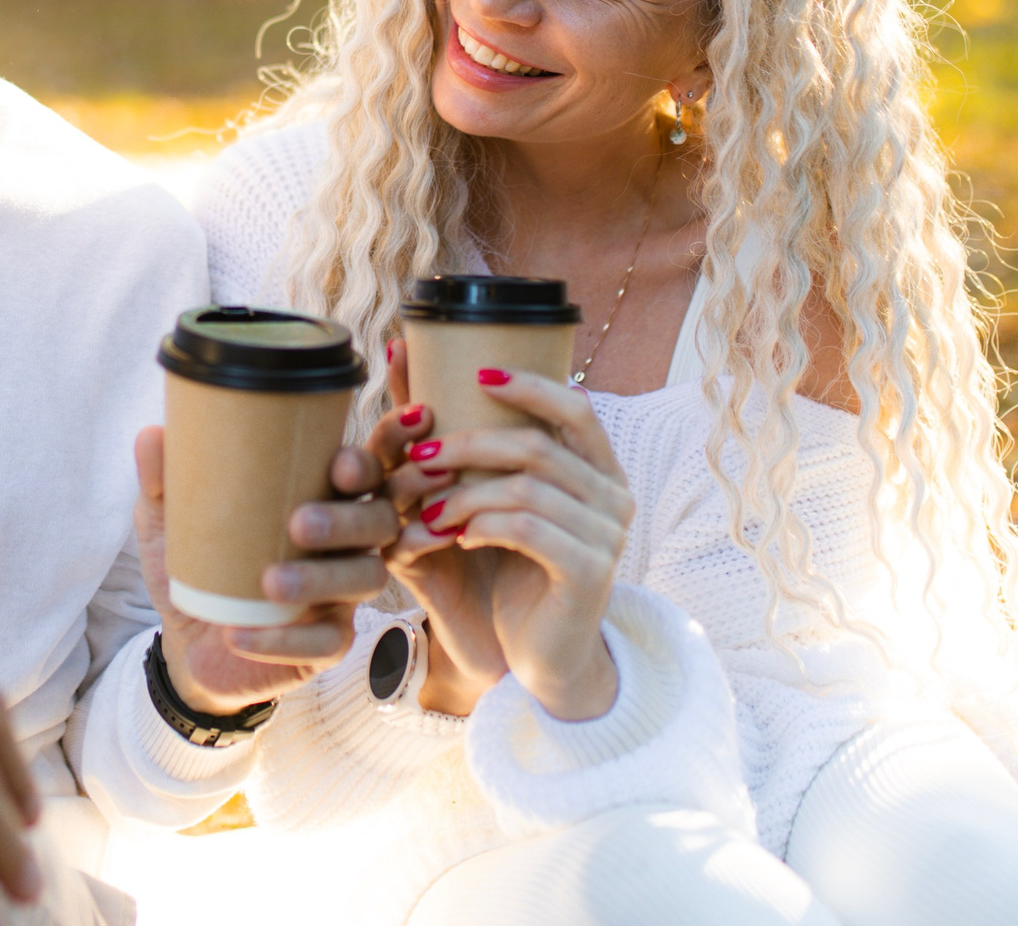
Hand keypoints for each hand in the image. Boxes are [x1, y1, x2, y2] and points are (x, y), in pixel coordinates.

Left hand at [131, 423, 404, 714]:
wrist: (188, 641)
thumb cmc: (198, 566)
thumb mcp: (172, 523)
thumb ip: (164, 482)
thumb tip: (152, 434)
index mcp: (318, 499)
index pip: (364, 475)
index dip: (365, 467)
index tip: (339, 465)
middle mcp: (343, 544)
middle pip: (379, 523)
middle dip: (347, 521)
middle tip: (298, 524)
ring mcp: (340, 596)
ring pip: (365, 579)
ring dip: (321, 578)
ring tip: (269, 582)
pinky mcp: (326, 645)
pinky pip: (325, 642)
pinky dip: (284, 639)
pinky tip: (240, 635)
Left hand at [381, 354, 632, 720]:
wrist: (540, 658)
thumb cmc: (513, 572)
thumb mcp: (493, 503)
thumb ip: (467, 444)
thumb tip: (403, 358)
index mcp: (599, 472)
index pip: (576, 409)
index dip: (529, 387)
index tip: (477, 376)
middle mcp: (614, 498)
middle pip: (539, 446)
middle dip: (470, 444)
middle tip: (420, 457)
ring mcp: (608, 537)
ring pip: (527, 488)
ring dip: (466, 493)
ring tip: (430, 510)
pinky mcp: (589, 574)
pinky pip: (529, 529)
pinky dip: (483, 525)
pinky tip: (458, 537)